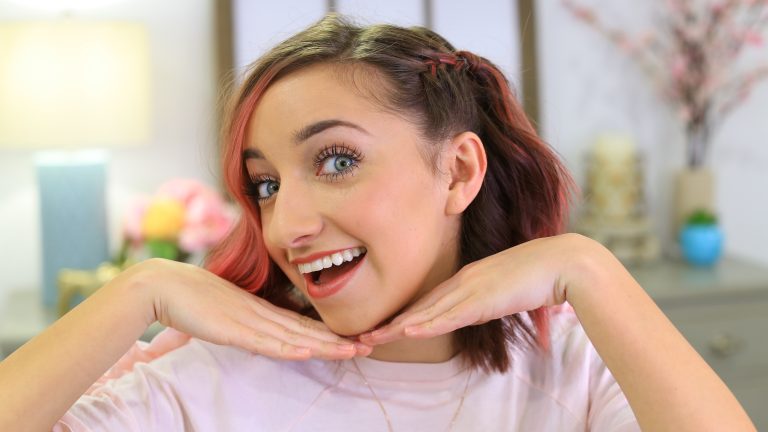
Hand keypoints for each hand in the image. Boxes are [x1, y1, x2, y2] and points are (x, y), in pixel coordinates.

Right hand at [117, 258, 371, 359]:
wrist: (161, 285)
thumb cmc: (188, 298)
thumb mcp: (223, 311)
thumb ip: (240, 322)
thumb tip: (251, 332)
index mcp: (259, 309)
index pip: (300, 323)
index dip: (327, 332)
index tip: (351, 339)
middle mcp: (260, 312)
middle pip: (306, 329)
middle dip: (337, 340)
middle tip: (368, 346)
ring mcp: (247, 320)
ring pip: (293, 336)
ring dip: (324, 345)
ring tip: (352, 351)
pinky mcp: (231, 329)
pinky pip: (264, 342)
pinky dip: (287, 347)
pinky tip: (308, 352)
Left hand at [359, 234, 590, 344]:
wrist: (561, 262)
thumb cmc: (540, 274)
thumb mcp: (507, 288)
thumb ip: (491, 298)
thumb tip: (483, 308)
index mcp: (468, 278)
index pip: (430, 300)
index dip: (406, 314)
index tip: (386, 325)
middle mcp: (463, 281)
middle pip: (420, 306)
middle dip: (392, 322)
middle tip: (365, 335)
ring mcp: (470, 289)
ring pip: (426, 312)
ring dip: (397, 327)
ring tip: (372, 338)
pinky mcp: (482, 300)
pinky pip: (449, 316)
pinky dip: (426, 324)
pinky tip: (406, 331)